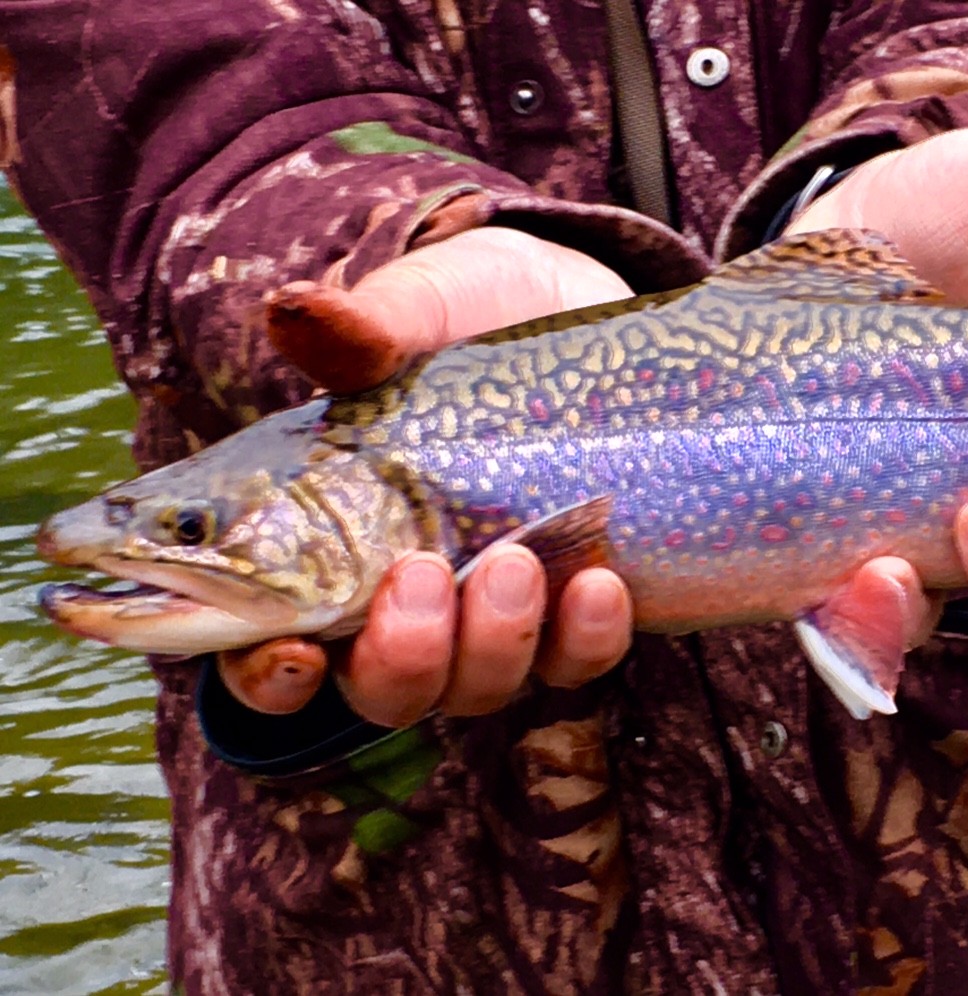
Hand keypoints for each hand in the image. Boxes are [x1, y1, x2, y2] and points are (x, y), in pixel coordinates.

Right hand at [220, 226, 637, 725]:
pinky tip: (599, 584)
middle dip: (400, 658)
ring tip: (513, 561)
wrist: (586, 303)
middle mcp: (406, 605)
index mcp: (326, 551)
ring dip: (493, 643)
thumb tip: (295, 315)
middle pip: (385, 689)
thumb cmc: (472, 316)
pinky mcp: (579, 608)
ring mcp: (496, 617)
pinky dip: (587, 637)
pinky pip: (579, 660)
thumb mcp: (420, 308)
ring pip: (480, 685)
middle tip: (420, 572)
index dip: (271, 677)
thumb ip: (360, 331)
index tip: (296, 652)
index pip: (272, 655)